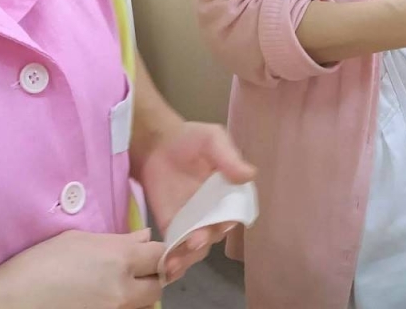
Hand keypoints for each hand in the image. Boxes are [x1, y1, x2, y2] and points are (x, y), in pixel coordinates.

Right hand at [0, 229, 164, 308]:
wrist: (15, 301)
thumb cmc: (42, 263)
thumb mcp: (79, 240)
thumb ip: (119, 240)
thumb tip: (145, 237)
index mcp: (120, 258)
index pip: (160, 255)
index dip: (156, 252)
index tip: (148, 252)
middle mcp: (124, 288)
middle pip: (159, 285)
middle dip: (153, 275)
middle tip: (137, 270)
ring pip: (145, 304)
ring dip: (140, 294)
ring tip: (118, 285)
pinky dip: (124, 306)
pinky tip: (105, 298)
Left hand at [137, 122, 255, 283]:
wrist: (156, 142)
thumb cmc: (189, 139)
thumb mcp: (212, 139)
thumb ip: (228, 157)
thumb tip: (249, 175)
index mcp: (229, 194)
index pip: (234, 213)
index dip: (228, 220)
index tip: (221, 224)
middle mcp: (214, 212)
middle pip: (214, 234)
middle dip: (206, 241)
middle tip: (194, 242)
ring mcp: (192, 222)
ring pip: (197, 247)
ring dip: (189, 256)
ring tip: (176, 260)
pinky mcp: (172, 227)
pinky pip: (176, 248)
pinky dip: (173, 259)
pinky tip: (166, 266)